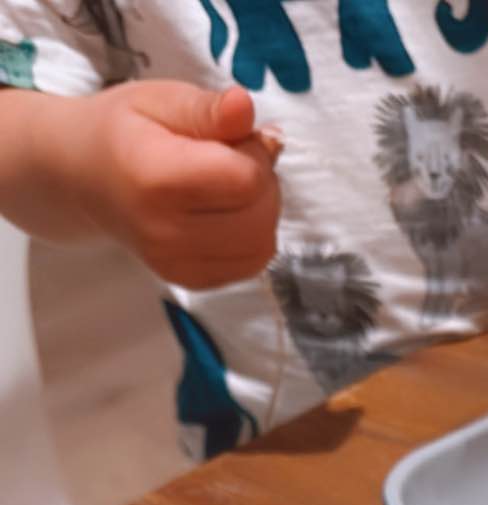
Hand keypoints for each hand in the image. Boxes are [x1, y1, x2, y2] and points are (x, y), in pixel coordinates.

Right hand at [67, 82, 280, 289]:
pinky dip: (252, 238)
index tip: (233, 137)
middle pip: (260, 218)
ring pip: (262, 246)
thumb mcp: (160, 100)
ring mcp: (176, 264)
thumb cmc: (124, 132)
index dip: (254, 152)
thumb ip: (206, 108)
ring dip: (262, 213)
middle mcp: (164, 232)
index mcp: (156, 179)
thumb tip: (244, 106)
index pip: (246, 179)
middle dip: (262, 183)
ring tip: (229, 187)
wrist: (85, 178)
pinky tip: (227, 215)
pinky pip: (251, 265)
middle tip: (231, 161)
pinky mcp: (189, 282)